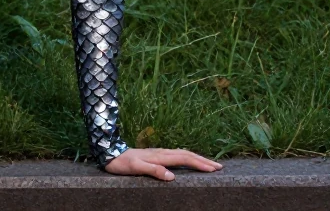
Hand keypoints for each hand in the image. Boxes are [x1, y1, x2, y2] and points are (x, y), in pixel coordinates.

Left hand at [103, 148, 222, 180]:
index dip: (199, 164)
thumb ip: (153, 171)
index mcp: (160, 156)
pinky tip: (188, 159)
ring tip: (209, 163)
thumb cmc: (122, 163)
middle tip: (219, 167)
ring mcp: (159, 153)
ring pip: (182, 153)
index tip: (213, 169)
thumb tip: (172, 176)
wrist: (110, 153)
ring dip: (197, 158)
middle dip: (203, 160)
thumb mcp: (136, 168)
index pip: (184, 159)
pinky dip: (187, 157)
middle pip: (187, 154)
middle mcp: (162, 152)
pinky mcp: (155, 155)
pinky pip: (176, 155)